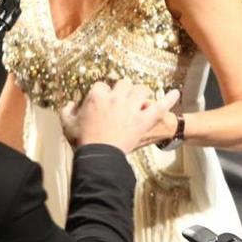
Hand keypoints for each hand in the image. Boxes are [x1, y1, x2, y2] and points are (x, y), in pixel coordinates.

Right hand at [60, 79, 176, 153]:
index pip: (101, 85)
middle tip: (123, 99)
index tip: (103, 99)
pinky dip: (169, 99)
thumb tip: (70, 103)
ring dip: (141, 94)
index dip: (103, 92)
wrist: (99, 157)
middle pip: (123, 84)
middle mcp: (115, 97)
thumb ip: (66, 111)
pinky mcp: (144, 119)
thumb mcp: (67, 125)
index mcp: (97, 96)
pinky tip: (175, 93)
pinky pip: (160, 106)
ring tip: (141, 100)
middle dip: (123, 90)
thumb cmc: (82, 141)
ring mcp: (131, 107)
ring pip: (141, 90)